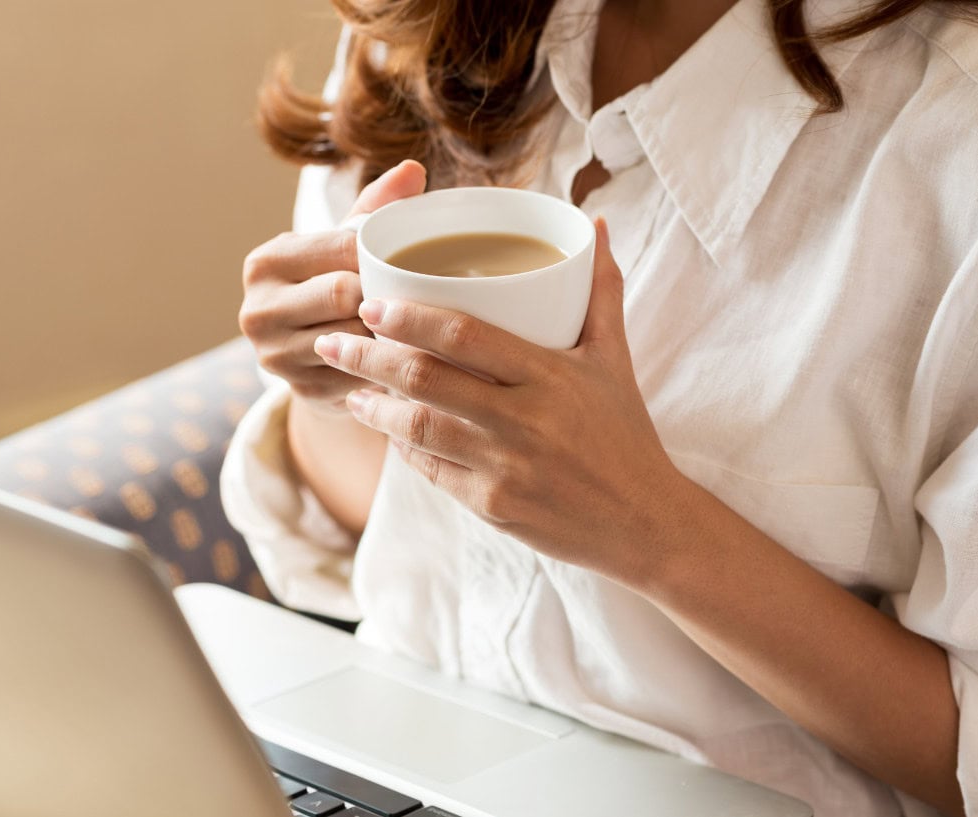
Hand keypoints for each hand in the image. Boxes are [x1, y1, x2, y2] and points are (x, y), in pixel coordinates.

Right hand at [239, 160, 426, 414]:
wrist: (310, 357)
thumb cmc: (333, 284)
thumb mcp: (343, 244)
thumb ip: (375, 207)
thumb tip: (413, 169)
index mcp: (266, 262)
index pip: (338, 248)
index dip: (380, 253)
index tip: (411, 257)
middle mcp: (258, 310)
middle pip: (342, 294)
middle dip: (382, 294)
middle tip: (418, 292)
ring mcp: (274, 356)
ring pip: (353, 338)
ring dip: (387, 332)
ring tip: (414, 323)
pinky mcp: (300, 391)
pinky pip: (359, 375)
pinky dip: (384, 365)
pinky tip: (402, 356)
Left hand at [313, 219, 691, 585]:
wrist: (645, 522)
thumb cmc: (625, 433)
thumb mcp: (615, 358)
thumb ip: (601, 291)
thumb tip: (593, 225)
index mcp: (549, 375)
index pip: (464, 335)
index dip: (409, 317)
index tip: (372, 303)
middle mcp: (523, 420)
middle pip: (424, 379)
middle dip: (367, 357)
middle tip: (332, 339)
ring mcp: (503, 467)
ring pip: (415, 429)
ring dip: (372, 406)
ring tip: (347, 386)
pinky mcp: (491, 507)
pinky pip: (430, 470)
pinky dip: (402, 448)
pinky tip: (387, 431)